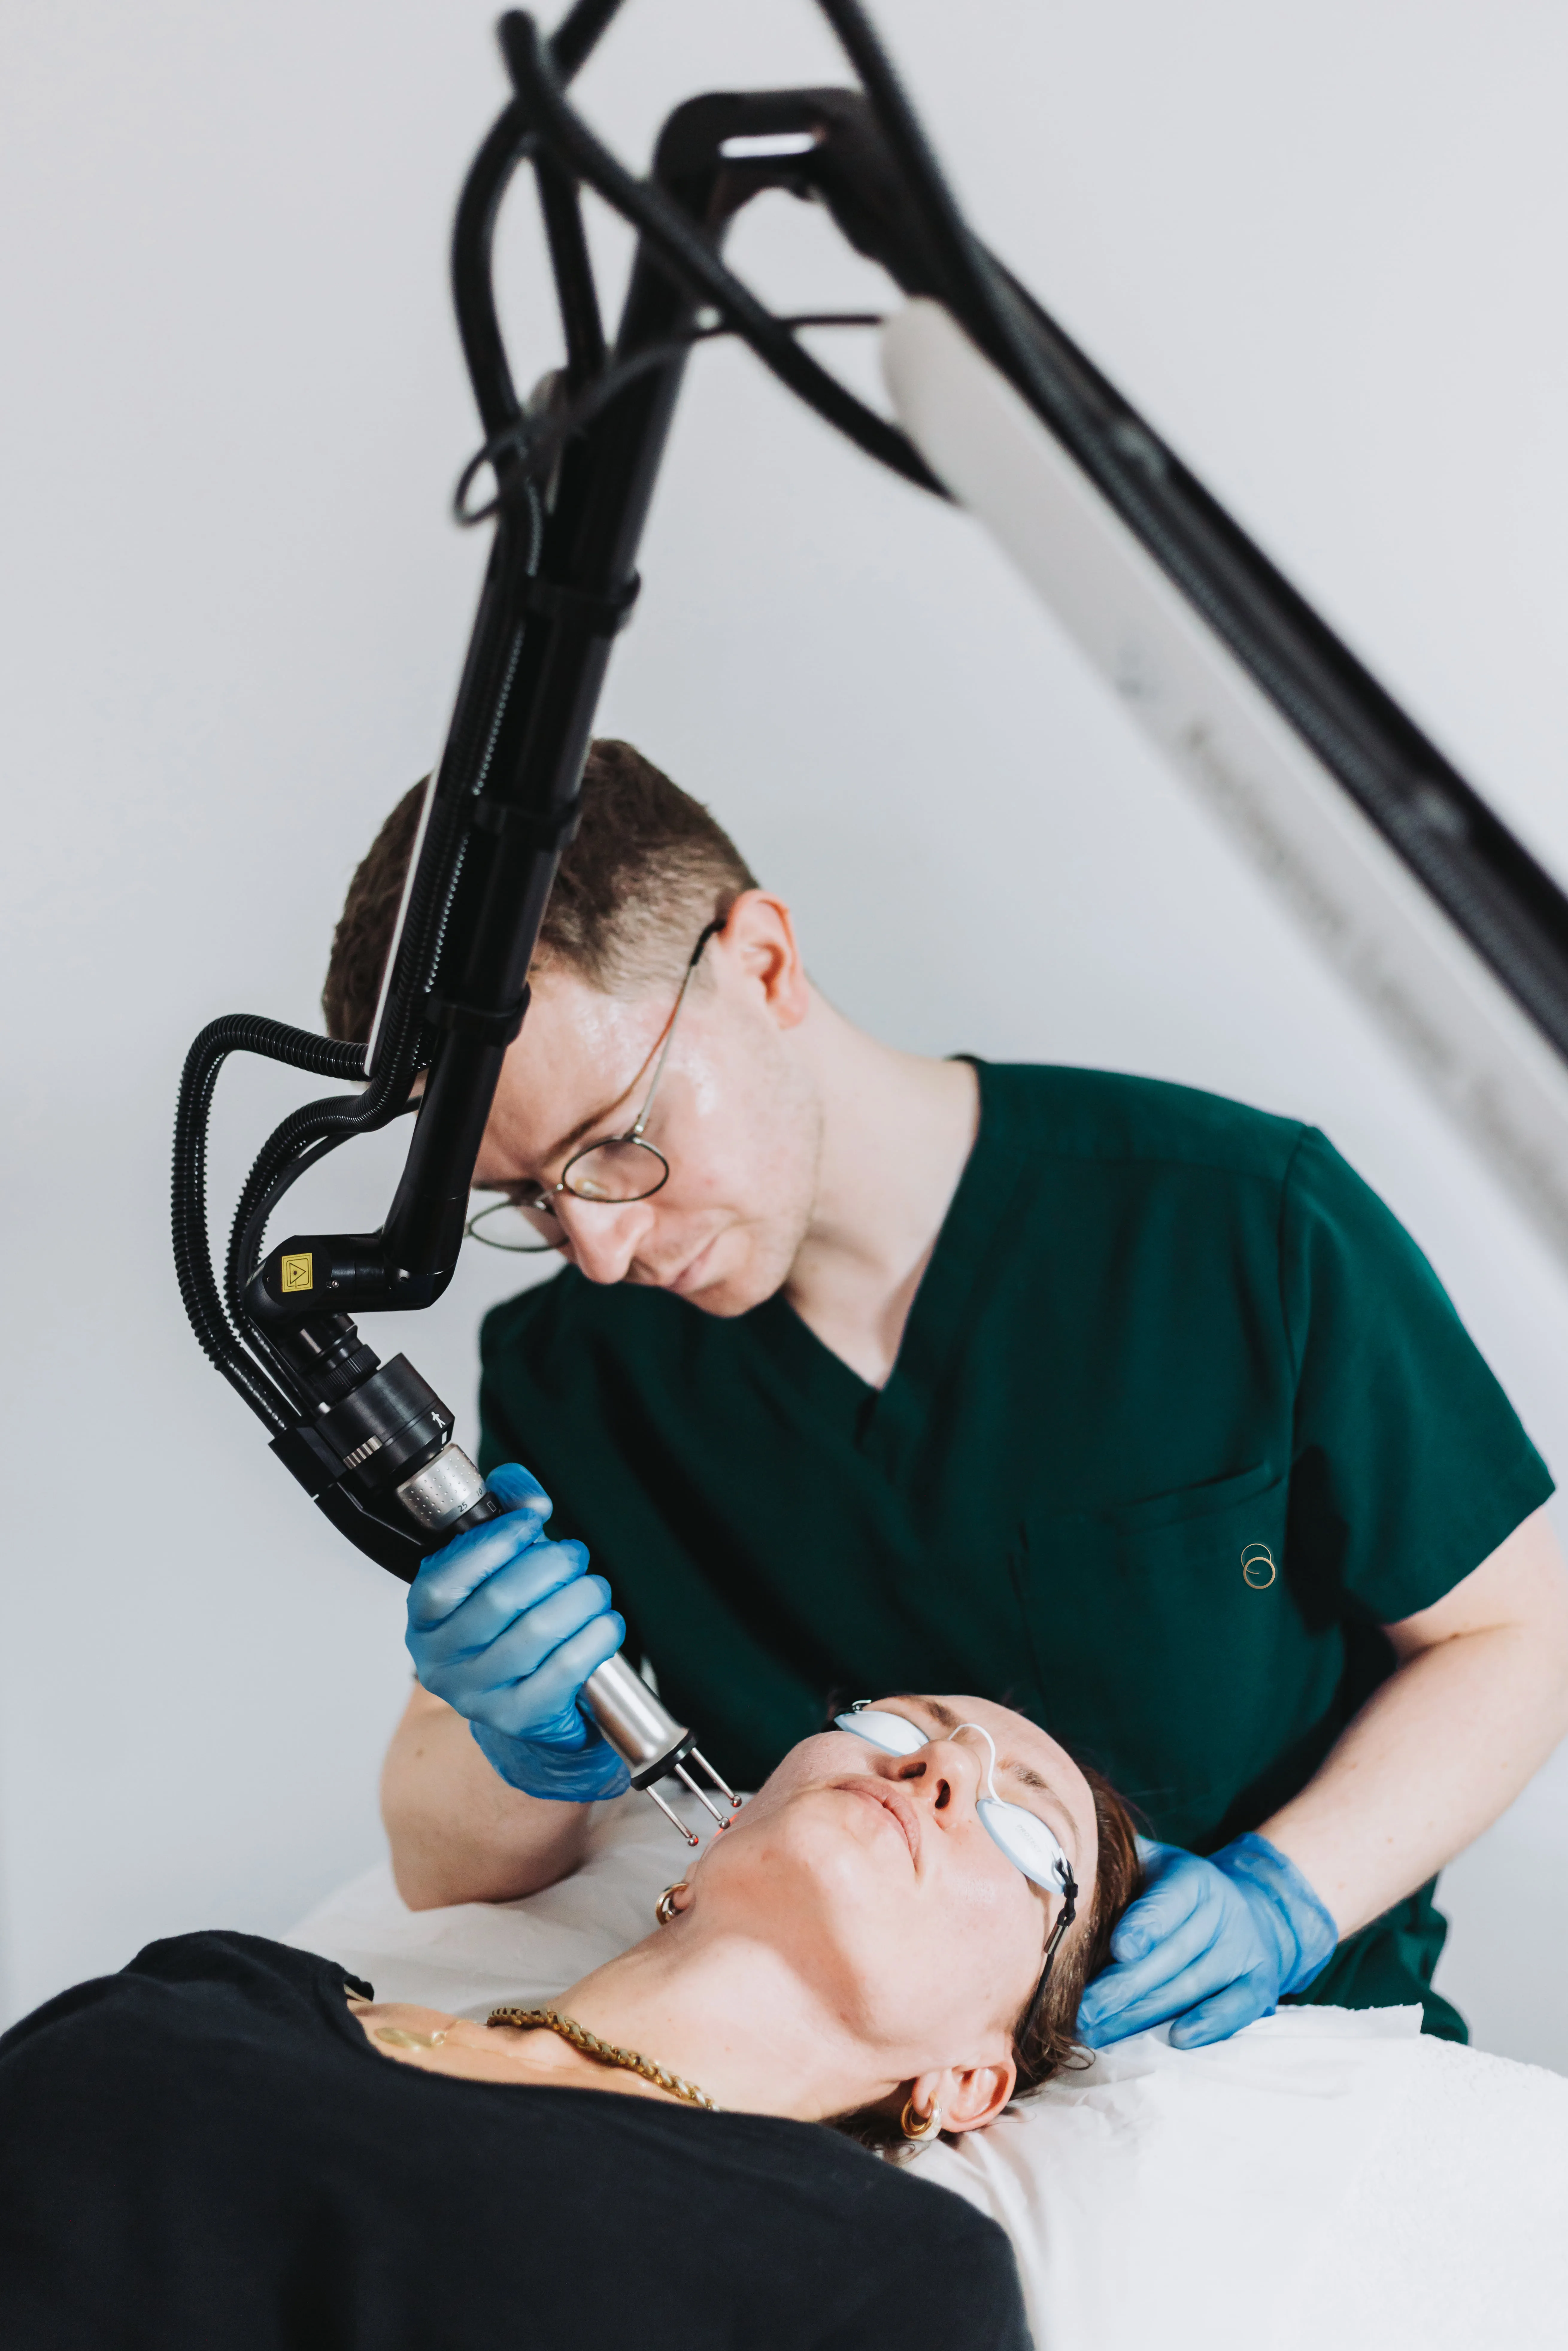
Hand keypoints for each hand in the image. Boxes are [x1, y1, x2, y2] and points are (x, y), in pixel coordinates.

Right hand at [405, 1462, 629, 1802]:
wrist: (529, 1709)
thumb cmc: (511, 1626)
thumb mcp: (498, 1567)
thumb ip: (507, 1513)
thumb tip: (530, 1495)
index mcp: (426, 1617)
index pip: (448, 1575)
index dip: (496, 1540)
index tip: (534, 1519)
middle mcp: (441, 1660)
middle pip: (500, 1599)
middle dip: (551, 1564)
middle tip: (575, 1555)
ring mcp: (476, 1695)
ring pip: (537, 1631)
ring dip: (580, 1598)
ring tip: (594, 1588)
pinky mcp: (518, 1717)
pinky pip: (565, 1669)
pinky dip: (596, 1637)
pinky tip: (607, 1624)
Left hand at [1076, 1833, 1337, 2049]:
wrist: (1248, 1911)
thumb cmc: (1175, 1892)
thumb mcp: (1153, 1864)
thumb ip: (1117, 1865)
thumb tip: (1054, 1863)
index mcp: (1193, 1878)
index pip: (1169, 1902)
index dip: (1146, 1925)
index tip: (1119, 1948)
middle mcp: (1223, 1911)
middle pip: (1174, 1954)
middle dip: (1125, 1986)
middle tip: (1083, 2012)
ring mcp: (1244, 1950)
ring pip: (1194, 1985)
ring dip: (1147, 2014)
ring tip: (1100, 2033)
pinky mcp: (1260, 1984)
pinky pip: (1238, 2007)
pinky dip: (1211, 2024)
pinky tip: (1178, 2039)